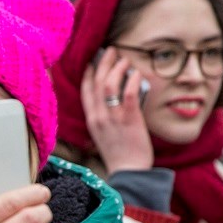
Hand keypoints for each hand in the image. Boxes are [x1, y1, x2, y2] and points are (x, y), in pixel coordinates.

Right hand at [81, 48, 153, 173]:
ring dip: (118, 68)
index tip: (94, 61)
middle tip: (112, 51)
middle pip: (96, 82)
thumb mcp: (105, 134)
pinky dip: (132, 80)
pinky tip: (137, 73)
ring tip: (126, 60)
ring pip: (109, 85)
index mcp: (92, 119)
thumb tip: (117, 98)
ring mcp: (113, 118)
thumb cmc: (120, 154)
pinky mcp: (129, 119)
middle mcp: (99, 117)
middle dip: (104, 62)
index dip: (89, 72)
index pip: (86, 90)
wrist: (129, 172)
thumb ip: (106, 117)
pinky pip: (128, 94)